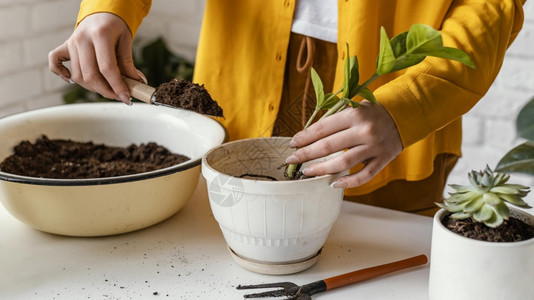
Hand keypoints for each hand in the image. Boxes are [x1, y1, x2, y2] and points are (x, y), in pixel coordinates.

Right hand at [48, 13, 143, 103]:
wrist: (101, 14)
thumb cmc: (115, 26)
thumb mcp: (126, 40)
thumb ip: (128, 63)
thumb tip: (135, 84)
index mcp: (100, 35)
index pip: (107, 68)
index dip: (117, 86)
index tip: (126, 97)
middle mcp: (82, 39)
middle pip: (90, 75)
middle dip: (106, 91)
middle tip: (119, 95)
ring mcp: (71, 43)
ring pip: (78, 76)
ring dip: (93, 88)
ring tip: (108, 88)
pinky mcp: (65, 47)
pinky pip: (55, 63)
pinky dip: (61, 74)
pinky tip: (72, 80)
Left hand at [286, 101, 402, 187]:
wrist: (403, 115)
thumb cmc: (371, 113)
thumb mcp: (354, 107)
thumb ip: (334, 120)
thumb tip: (306, 137)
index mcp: (354, 114)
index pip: (322, 128)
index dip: (304, 137)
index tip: (292, 144)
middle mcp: (364, 131)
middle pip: (328, 146)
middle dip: (306, 154)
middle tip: (292, 160)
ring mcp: (374, 147)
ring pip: (343, 163)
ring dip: (321, 169)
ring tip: (307, 172)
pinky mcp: (383, 160)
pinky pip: (363, 176)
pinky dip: (347, 182)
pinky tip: (332, 184)